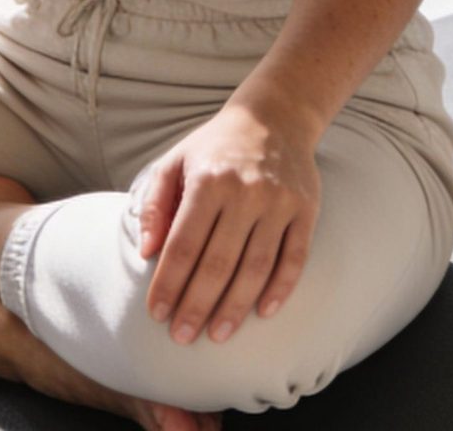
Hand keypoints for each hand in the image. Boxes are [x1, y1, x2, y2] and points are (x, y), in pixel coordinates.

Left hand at [130, 99, 322, 346]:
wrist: (276, 116)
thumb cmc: (216, 147)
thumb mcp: (176, 161)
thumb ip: (156, 205)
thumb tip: (146, 253)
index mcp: (208, 181)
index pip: (183, 244)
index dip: (168, 283)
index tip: (156, 314)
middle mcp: (245, 192)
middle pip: (218, 262)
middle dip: (197, 305)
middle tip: (182, 337)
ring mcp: (279, 202)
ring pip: (256, 266)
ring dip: (236, 306)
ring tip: (218, 334)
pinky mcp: (306, 210)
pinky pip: (295, 258)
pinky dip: (280, 288)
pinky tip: (263, 312)